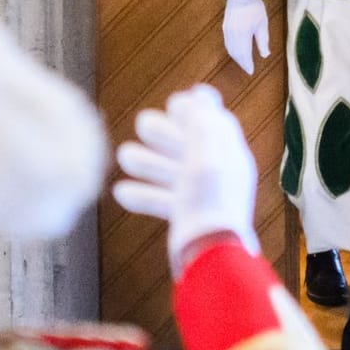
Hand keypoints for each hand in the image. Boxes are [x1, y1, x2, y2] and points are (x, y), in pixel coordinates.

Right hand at [112, 85, 259, 276]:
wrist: (210, 257)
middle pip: (188, 145)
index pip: (214, 122)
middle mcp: (218, 173)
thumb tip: (200, 93)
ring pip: (171, 172)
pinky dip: (144, 194)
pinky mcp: (186, 217)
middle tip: (142, 124)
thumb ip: (202, 123)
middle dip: (163, 134)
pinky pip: (163, 200)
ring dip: (147, 162)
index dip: (193, 111)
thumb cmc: (210, 203)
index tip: (172, 103)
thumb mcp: (207, 156)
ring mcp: (202, 196)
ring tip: (122, 155)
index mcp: (229, 155)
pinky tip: (120, 192)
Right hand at [221, 0, 269, 73]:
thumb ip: (263, 41)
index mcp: (243, 34)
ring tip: (243, 62)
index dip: (247, 64)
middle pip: (236, 53)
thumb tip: (265, 55)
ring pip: (230, 49)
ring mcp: (226, 31)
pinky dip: (232, 51)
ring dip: (236, 57)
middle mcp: (232, 34)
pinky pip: (227, 44)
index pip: (244, 54)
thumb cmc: (254, 8)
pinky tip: (237, 52)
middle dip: (242, 62)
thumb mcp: (262, 24)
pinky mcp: (224, 28)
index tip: (251, 72)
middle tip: (248, 69)